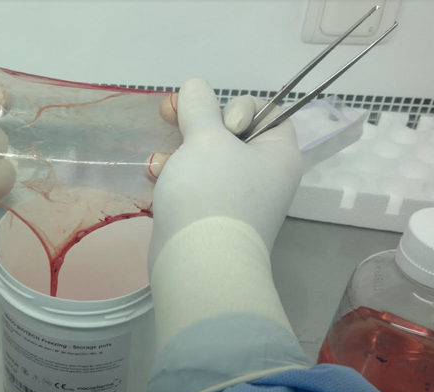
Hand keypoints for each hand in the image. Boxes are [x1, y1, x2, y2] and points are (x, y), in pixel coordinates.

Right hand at [149, 79, 300, 263]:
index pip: (267, 111)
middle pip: (231, 133)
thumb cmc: (212, 193)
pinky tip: (155, 177)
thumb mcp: (206, 139)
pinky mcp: (210, 216)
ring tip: (159, 161)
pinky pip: (195, 183)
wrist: (198, 263)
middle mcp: (264, 175)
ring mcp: (237, 198)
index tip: (218, 124)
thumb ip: (198, 106)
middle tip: (171, 116)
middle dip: (196, 126)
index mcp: (278, 154)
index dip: (237, 108)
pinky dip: (175, 176)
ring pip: (207, 158)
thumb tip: (195, 87)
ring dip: (179, 151)